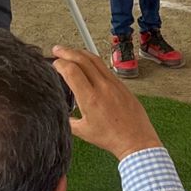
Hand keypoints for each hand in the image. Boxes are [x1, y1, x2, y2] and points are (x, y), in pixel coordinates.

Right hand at [52, 46, 160, 160]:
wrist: (136, 140)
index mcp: (90, 98)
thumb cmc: (111, 138)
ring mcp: (114, 84)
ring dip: (80, 53)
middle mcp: (102, 87)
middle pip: (82, 59)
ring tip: (70, 52)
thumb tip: (60, 114)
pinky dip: (93, 61)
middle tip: (57, 49)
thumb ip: (69, 121)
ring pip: (95, 60)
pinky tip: (88, 63)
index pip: (71, 71)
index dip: (60, 63)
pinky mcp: (122, 85)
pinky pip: (105, 68)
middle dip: (67, 52)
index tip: (53, 63)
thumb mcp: (83, 131)